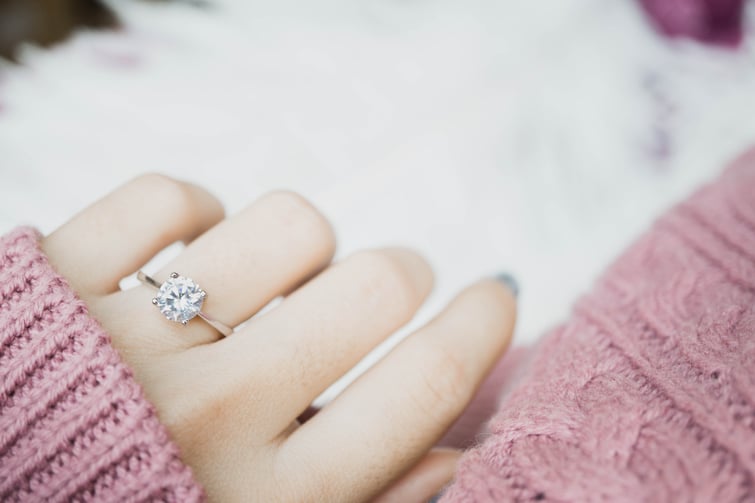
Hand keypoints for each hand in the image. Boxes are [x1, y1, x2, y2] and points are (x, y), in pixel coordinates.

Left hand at [41, 174, 515, 501]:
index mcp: (276, 499)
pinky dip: (197, 212)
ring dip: (307, 246)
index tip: (496, 295)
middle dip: (408, 274)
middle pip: (378, 285)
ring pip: (288, 224)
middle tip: (394, 284)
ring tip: (284, 281)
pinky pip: (166, 198)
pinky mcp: (57, 283)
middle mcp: (214, 416)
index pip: (424, 385)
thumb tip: (467, 450)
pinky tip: (199, 249)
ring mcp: (132, 341)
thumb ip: (378, 502)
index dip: (484, 326)